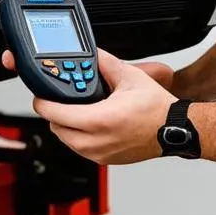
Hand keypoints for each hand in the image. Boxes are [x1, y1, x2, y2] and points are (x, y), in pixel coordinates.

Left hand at [0, 48, 175, 164]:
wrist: (174, 130)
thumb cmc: (157, 109)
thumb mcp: (130, 77)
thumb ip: (105, 63)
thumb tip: (92, 55)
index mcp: (98, 120)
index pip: (54, 113)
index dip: (43, 102)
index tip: (41, 96)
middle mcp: (96, 141)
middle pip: (56, 128)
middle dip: (55, 113)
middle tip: (61, 101)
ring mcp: (99, 154)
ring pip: (66, 141)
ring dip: (66, 126)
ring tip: (77, 111)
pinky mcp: (104, 160)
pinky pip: (80, 149)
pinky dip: (78, 137)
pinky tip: (90, 124)